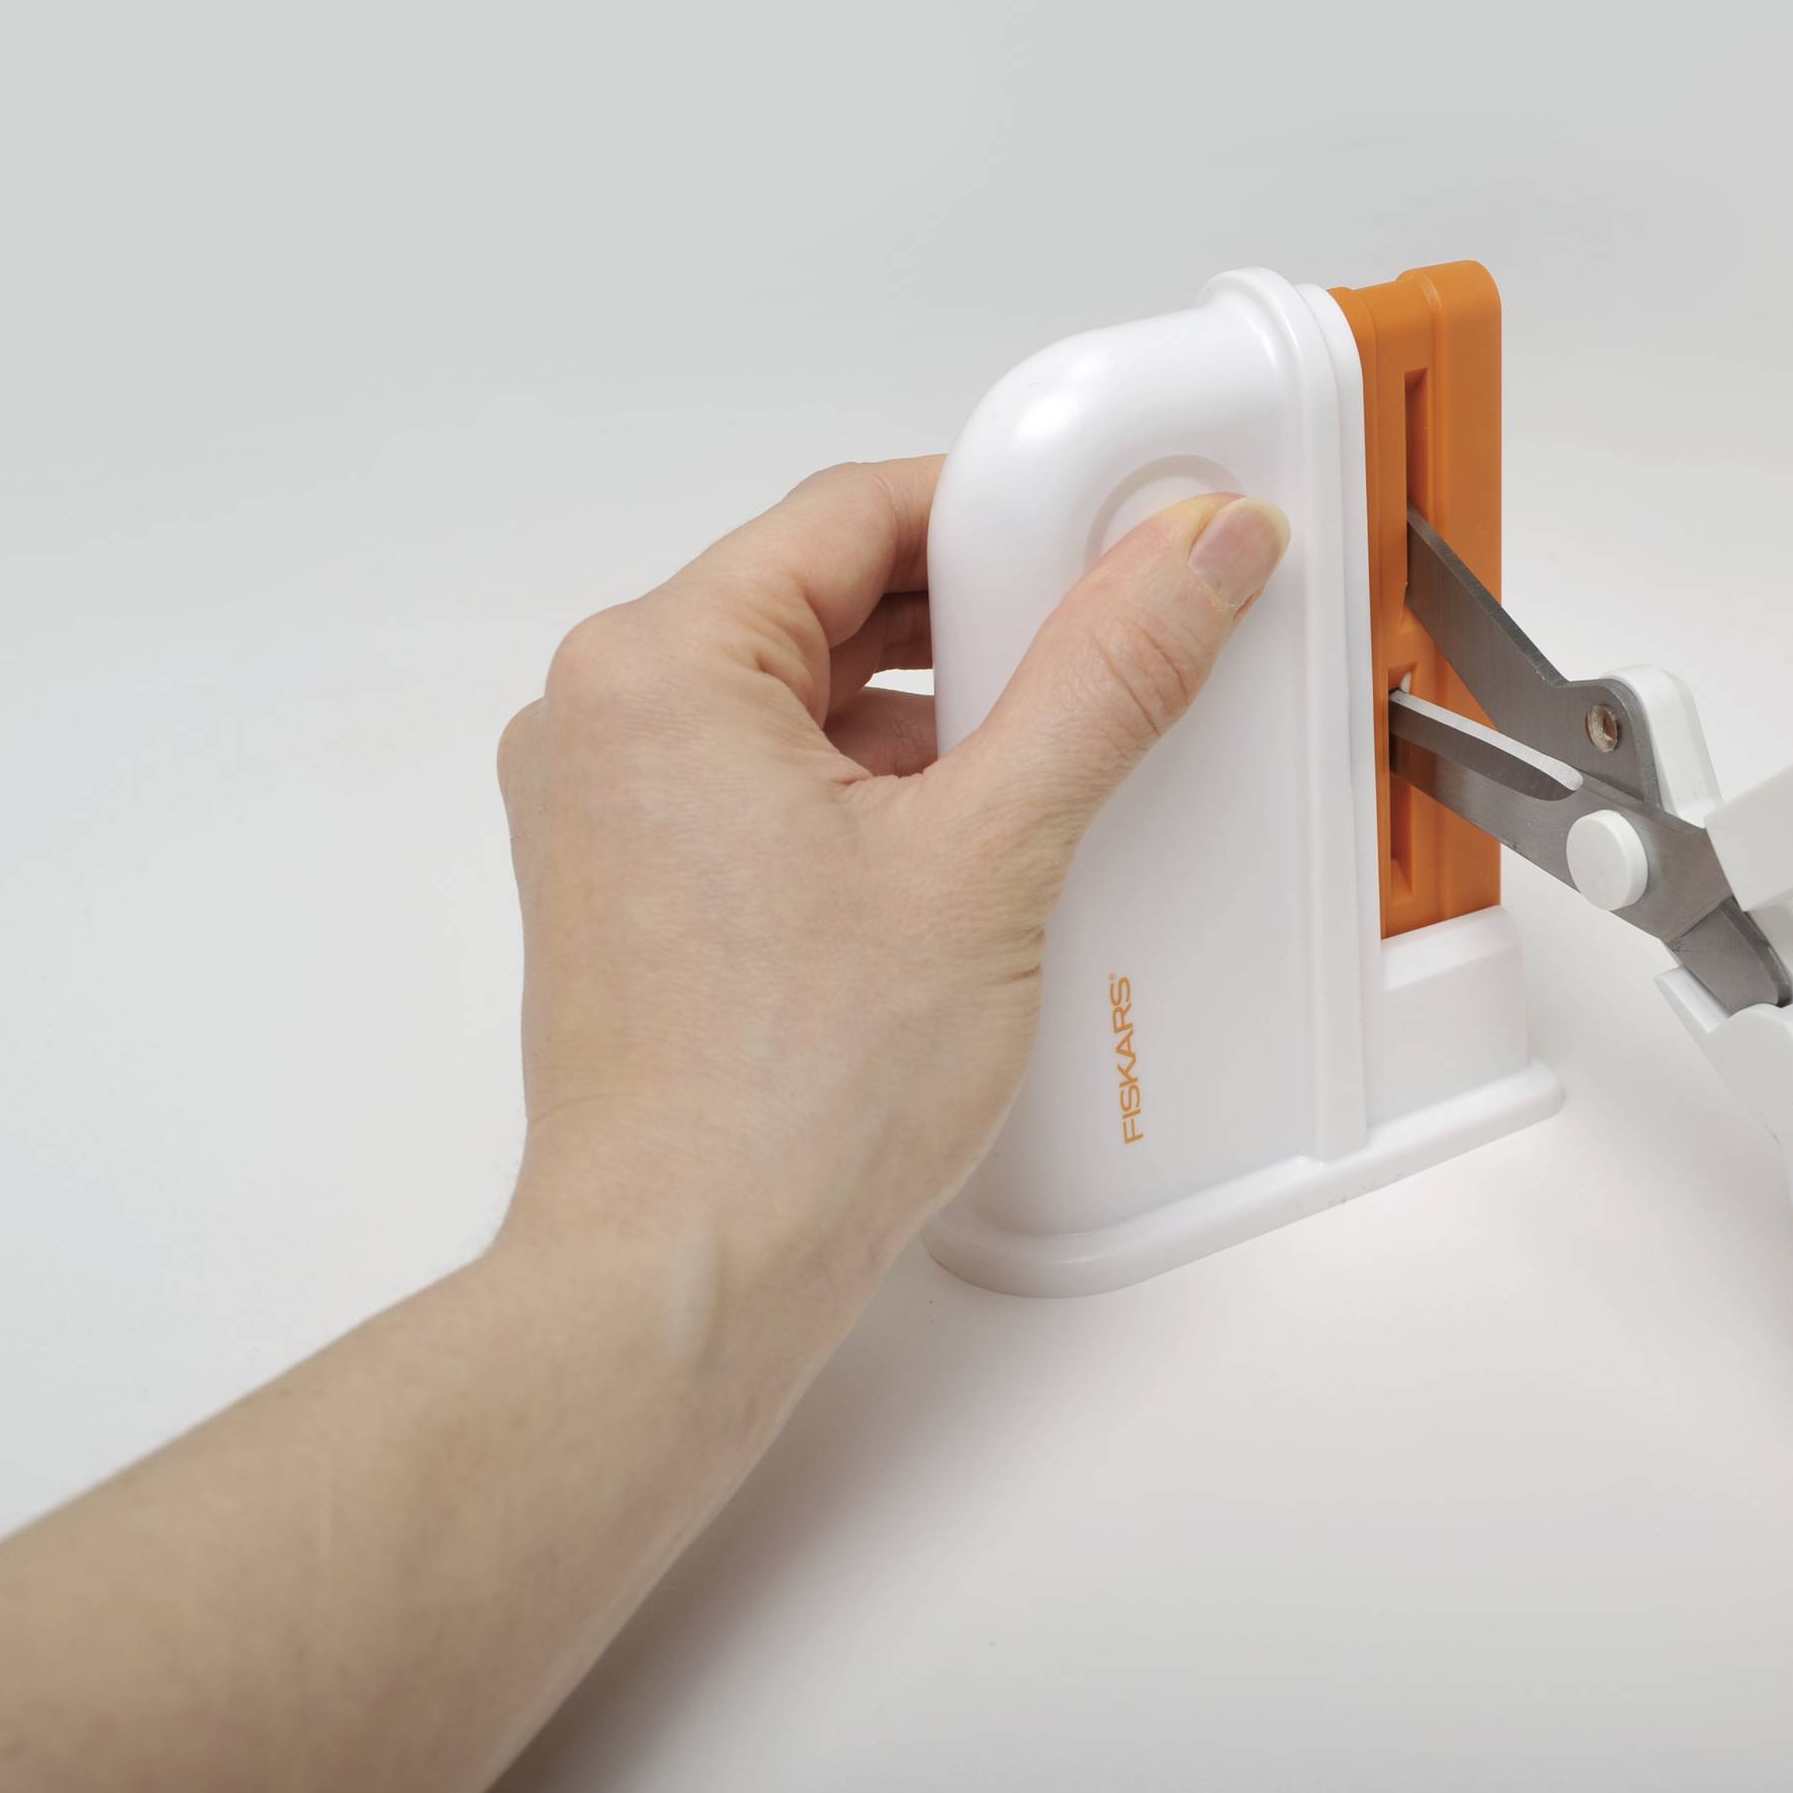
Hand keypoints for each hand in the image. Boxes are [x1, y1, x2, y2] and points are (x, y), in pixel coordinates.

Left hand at [496, 460, 1290, 1288]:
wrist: (687, 1280)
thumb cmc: (790, 1096)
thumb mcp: (991, 855)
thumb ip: (1105, 680)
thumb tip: (1192, 554)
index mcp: (654, 668)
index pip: (854, 513)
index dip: (1003, 513)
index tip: (1109, 539)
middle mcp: (601, 723)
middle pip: (825, 600)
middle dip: (975, 624)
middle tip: (1104, 657)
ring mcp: (606, 815)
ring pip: (801, 698)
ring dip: (931, 717)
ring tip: (1045, 776)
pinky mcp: (635, 894)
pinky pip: (767, 784)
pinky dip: (873, 794)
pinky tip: (968, 857)